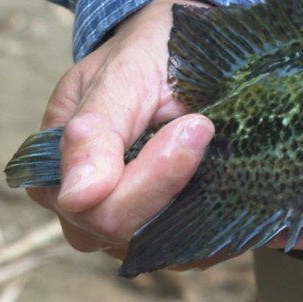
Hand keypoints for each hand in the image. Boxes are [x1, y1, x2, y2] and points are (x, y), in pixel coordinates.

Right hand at [27, 0, 214, 260]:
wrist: (188, 50)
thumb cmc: (151, 52)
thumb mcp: (124, 72)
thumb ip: (96, 130)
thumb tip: (79, 196)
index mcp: (57, 171)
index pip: (99, 210)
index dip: (154, 178)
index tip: (197, 125)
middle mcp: (86, 210)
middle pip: (128, 237)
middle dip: (180, 187)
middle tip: (211, 128)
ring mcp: (129, 226)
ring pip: (167, 251)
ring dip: (208, 211)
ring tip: (232, 157)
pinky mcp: (171, 233)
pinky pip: (198, 249)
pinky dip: (225, 225)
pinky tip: (245, 184)